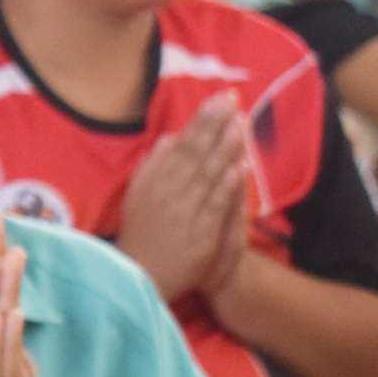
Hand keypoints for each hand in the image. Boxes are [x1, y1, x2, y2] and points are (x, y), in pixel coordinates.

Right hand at [115, 97, 248, 300]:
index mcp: (154, 181)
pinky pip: (215, 205)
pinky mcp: (200, 233)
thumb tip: (168, 138)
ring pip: (208, 174)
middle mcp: (168, 192)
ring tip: (240, 123)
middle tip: (232, 98)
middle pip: (195, 153)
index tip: (219, 99)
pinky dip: (227, 186)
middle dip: (215, 124)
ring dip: (225, 147)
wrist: (139, 278)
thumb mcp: (137, 197)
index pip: (182, 144)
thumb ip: (152, 167)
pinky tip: (239, 167)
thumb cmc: (142, 236)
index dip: (201, 120)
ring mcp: (185, 212)